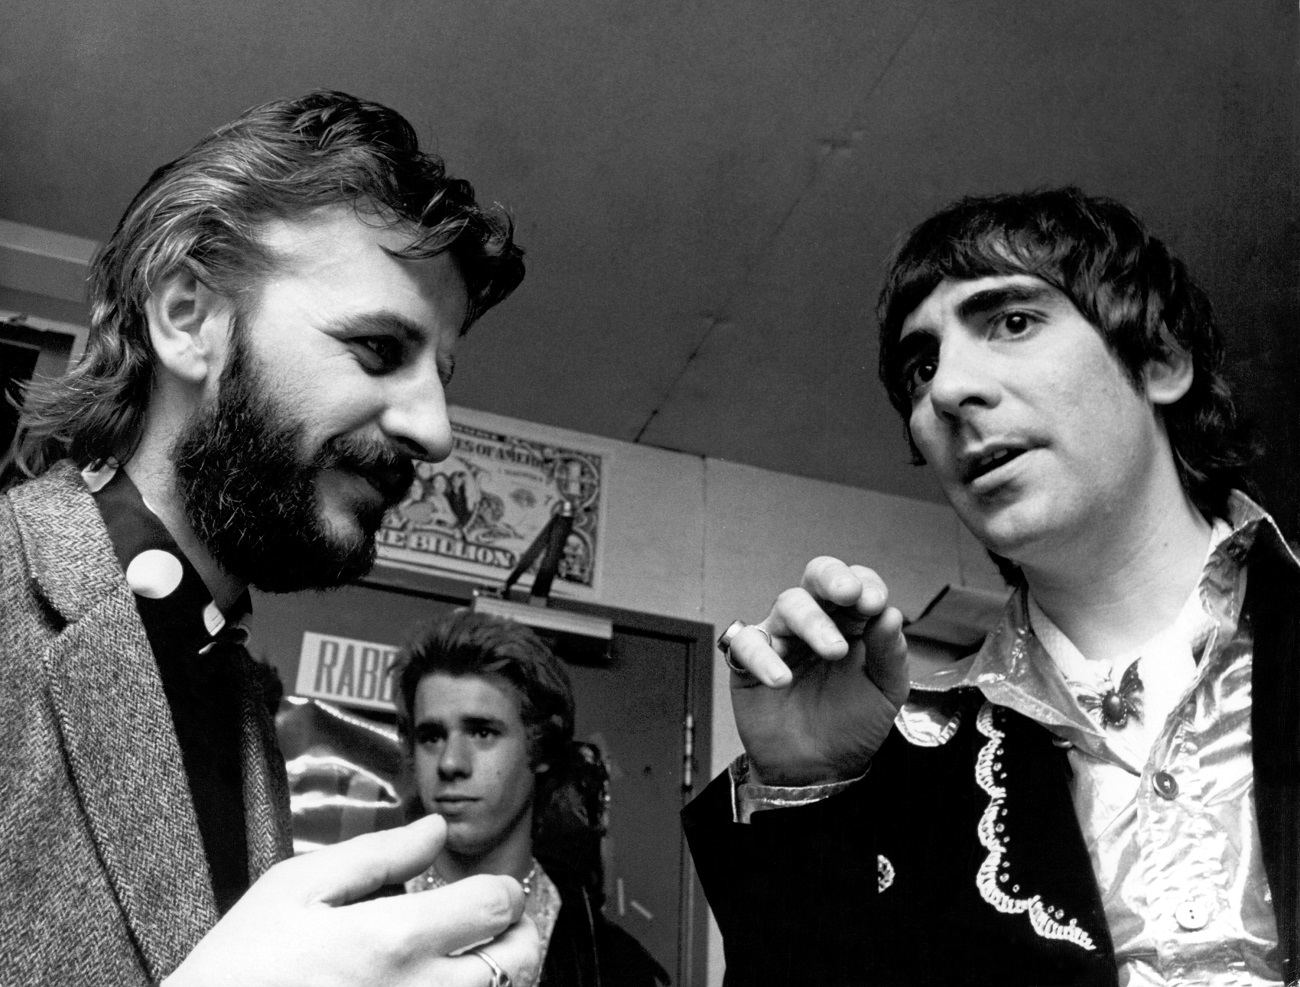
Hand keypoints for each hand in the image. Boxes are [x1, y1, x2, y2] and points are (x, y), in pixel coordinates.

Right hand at [165, 815, 540, 986]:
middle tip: (497, 922)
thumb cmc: (241, 968)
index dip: (504, 888)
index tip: (488, 887)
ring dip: (501, 973)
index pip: (496, 905)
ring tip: (473, 955)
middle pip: (518, 960)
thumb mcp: (295, 888)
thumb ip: (377, 856)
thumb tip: (434, 831)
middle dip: (519, 932)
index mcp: (391, 940)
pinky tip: (442, 984)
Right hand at [727, 557, 908, 785]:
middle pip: (816, 577)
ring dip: (812, 622)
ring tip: (834, 651)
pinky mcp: (749, 662)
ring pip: (788, 604)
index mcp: (851, 622)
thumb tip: (890, 615)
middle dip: (832, 577)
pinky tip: (783, 679)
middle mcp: (816, 622)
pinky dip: (764, 657)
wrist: (818, 770)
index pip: (856, 584)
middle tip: (848, 594)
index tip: (875, 604)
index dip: (865, 584)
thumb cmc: (852, 724)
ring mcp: (782, 638)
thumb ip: (889, 654)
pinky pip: (748, 643)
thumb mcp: (885, 692)